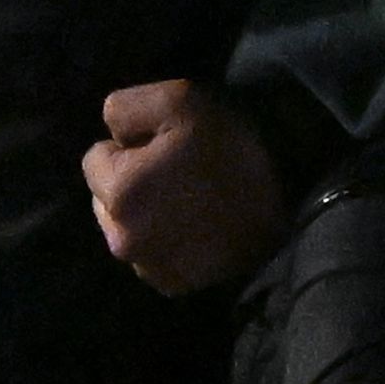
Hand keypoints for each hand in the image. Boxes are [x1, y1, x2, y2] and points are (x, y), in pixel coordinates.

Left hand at [85, 81, 291, 294]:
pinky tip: (199, 226)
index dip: (129, 147)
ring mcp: (149, 268)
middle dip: (130, 184)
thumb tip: (111, 134)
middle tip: (177, 173)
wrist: (289, 190)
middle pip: (106, 200)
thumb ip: (124, 109)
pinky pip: (152, 257)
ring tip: (190, 200)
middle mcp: (124, 240)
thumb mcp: (175, 99)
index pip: (95, 159)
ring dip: (146, 215)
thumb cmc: (230, 142)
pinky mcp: (174, 285)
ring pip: (128, 230)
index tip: (165, 146)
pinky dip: (167, 242)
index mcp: (120, 193)